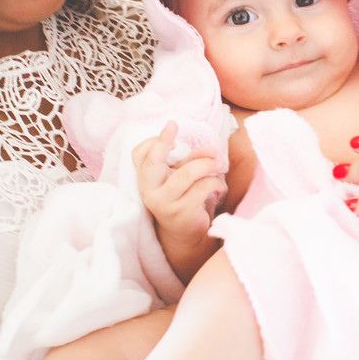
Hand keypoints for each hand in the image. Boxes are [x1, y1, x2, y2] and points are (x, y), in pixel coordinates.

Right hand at [132, 121, 226, 282]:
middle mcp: (149, 190)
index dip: (153, 140)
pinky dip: (214, 184)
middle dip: (163, 141)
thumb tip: (209, 149)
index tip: (171, 131)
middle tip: (173, 124)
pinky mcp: (181, 213)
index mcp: (146, 178)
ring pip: (186, 174)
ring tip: (218, 166)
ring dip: (206, 165)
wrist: (185, 235)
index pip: (139, 155)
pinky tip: (219, 188)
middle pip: (152, 162)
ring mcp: (163, 203)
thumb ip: (191, 160)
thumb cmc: (183, 198)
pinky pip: (202, 189)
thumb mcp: (182, 176)